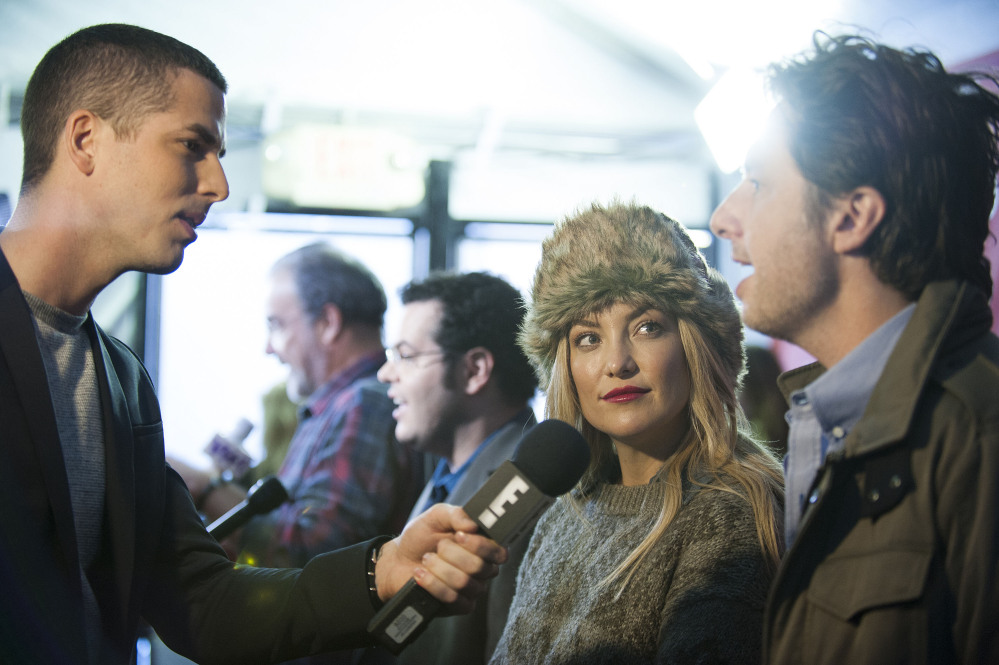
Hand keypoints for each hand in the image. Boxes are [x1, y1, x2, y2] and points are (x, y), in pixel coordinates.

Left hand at [375, 504, 506, 614]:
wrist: (398, 560)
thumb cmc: (421, 537)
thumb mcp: (436, 516)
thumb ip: (456, 514)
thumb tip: (473, 525)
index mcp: (484, 546)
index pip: (499, 552)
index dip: (480, 546)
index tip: (459, 536)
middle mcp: (483, 569)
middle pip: (479, 567)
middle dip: (452, 555)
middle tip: (437, 548)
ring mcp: (472, 589)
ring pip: (464, 583)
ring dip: (439, 568)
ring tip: (426, 559)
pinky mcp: (459, 605)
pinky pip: (453, 599)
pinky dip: (433, 584)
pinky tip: (421, 575)